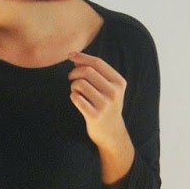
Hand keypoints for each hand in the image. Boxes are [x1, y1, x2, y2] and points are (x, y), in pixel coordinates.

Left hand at [67, 51, 134, 182]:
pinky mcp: (94, 116)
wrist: (112, 133)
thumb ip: (94, 72)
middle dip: (75, 72)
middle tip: (71, 78)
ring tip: (76, 91)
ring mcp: (105, 105)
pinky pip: (76, 98)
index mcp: (119, 82)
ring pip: (80, 84)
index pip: (97, 63)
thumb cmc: (107, 106)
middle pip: (87, 71)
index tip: (70, 55)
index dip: (82, 57)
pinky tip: (77, 99)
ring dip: (73, 85)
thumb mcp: (108, 88)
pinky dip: (73, 96)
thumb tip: (75, 57)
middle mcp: (114, 92)